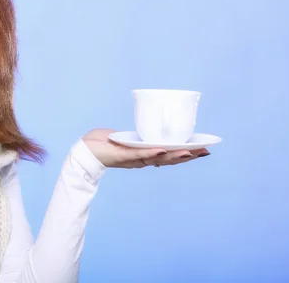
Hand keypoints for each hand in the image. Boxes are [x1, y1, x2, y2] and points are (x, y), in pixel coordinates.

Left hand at [82, 129, 209, 167]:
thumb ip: (135, 137)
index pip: (168, 155)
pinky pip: (139, 154)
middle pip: (168, 159)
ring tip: (190, 151)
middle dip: (187, 156)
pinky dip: (151, 152)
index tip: (203, 150)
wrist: (83, 152)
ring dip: (174, 155)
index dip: (185, 154)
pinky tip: (163, 149)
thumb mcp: (124, 139)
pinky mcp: (123, 156)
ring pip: (158, 158)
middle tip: (204, 151)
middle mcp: (141, 159)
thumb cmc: (101, 143)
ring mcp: (133, 159)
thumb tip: (145, 127)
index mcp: (143, 155)